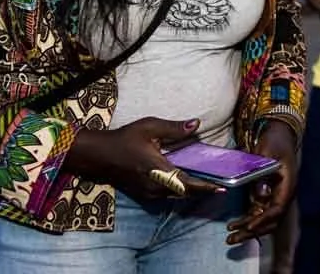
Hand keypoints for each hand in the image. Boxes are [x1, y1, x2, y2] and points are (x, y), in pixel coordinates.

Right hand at [64, 117, 223, 200]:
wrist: (98, 156)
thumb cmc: (124, 139)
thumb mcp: (149, 127)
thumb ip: (174, 128)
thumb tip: (196, 124)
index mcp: (158, 170)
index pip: (187, 183)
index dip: (205, 187)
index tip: (221, 188)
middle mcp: (155, 186)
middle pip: (185, 192)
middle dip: (203, 189)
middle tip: (221, 185)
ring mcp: (149, 193)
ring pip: (176, 195)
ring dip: (192, 190)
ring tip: (209, 183)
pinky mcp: (144, 194)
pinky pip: (167, 195)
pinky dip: (180, 189)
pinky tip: (188, 182)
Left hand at [226, 122, 297, 244]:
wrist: (278, 134)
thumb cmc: (274, 141)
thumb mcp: (267, 153)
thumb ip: (263, 174)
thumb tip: (260, 195)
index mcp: (287, 184)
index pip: (278, 208)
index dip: (264, 219)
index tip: (249, 227)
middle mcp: (283, 194)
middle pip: (271, 220)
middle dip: (252, 231)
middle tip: (232, 239)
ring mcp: (275, 196)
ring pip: (264, 220)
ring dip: (248, 230)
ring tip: (230, 237)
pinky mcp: (267, 195)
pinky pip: (258, 213)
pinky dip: (247, 221)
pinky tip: (234, 226)